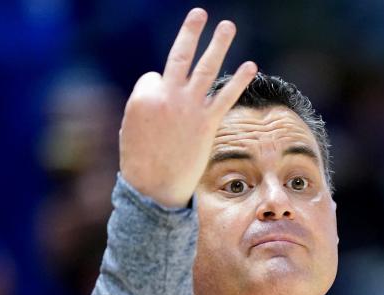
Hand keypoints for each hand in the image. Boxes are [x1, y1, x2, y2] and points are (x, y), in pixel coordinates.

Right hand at [119, 8, 256, 207]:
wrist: (154, 188)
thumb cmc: (141, 162)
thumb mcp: (133, 128)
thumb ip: (148, 107)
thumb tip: (164, 96)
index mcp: (143, 96)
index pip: (154, 77)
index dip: (158, 92)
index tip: (160, 112)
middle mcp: (166, 96)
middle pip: (180, 56)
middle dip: (191, 33)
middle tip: (200, 13)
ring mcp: (188, 108)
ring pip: (205, 68)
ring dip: (218, 45)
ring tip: (228, 26)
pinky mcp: (207, 123)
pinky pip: (225, 96)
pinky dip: (239, 80)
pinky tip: (251, 66)